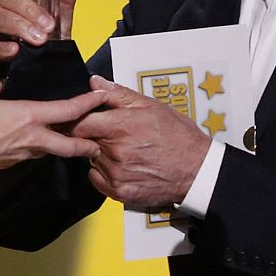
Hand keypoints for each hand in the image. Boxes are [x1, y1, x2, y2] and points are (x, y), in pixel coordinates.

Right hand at [0, 81, 104, 172]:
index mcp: (28, 116)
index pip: (68, 110)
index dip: (88, 103)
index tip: (101, 96)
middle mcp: (31, 138)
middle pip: (70, 145)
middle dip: (87, 144)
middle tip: (98, 142)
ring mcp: (22, 154)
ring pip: (49, 151)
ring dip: (60, 146)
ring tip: (67, 138)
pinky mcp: (10, 163)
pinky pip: (30, 154)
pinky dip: (37, 148)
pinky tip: (32, 141)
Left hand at [72, 76, 210, 208]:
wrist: (197, 169)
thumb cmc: (178, 136)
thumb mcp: (150, 106)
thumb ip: (117, 94)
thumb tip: (95, 83)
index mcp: (121, 126)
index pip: (79, 123)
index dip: (79, 119)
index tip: (83, 119)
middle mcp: (116, 151)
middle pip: (84, 141)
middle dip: (93, 135)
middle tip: (112, 133)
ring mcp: (117, 174)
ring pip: (91, 160)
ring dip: (100, 154)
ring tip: (124, 149)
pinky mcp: (120, 192)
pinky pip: (97, 179)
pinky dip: (104, 172)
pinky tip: (122, 165)